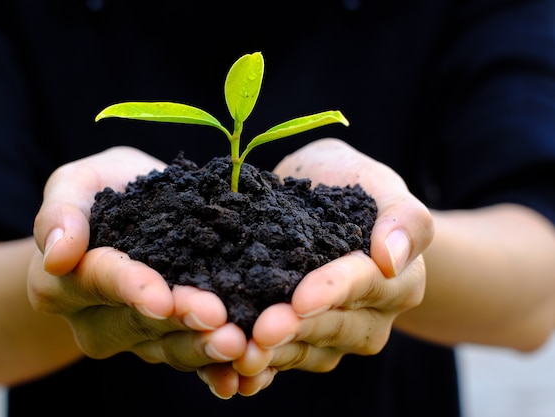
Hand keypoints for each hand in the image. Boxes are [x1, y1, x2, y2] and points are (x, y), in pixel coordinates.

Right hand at [29, 146, 246, 369]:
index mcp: (65, 284)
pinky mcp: (171, 342)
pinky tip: (244, 372)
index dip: (130, 289)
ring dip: (203, 348)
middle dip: (179, 322)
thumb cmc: (102, 192)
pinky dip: (218, 368)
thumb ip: (60, 211)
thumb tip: (58, 254)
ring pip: (170, 348)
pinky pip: (194, 361)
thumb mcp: (75, 184)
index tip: (160, 298)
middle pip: (139, 324)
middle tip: (215, 318)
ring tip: (237, 344)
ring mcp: (137, 337)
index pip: (98, 283)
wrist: (134, 209)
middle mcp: (97, 321)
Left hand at [199, 138, 431, 396]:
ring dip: (273, 355)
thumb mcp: (382, 187)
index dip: (332, 292)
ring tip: (242, 354)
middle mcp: (369, 318)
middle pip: (332, 326)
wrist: (325, 201)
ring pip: (304, 351)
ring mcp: (335, 337)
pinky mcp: (303, 346)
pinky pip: (282, 362)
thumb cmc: (355, 190)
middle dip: (296, 330)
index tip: (301, 300)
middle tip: (261, 332)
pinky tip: (233, 374)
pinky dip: (259, 369)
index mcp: (395, 282)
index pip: (364, 285)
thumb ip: (403, 218)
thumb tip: (392, 258)